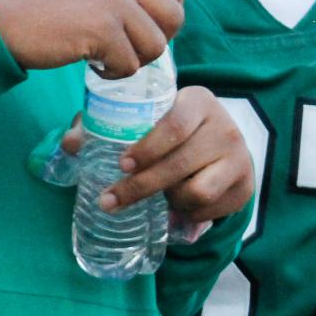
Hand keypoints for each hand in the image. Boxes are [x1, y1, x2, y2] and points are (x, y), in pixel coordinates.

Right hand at [0, 0, 183, 75]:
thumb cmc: (38, 4)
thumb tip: (163, 12)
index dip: (163, 16)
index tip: (138, 29)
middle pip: (173, 16)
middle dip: (154, 40)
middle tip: (125, 48)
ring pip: (155, 45)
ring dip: (132, 59)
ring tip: (102, 56)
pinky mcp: (102, 28)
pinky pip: (130, 64)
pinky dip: (113, 73)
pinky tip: (90, 64)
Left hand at [58, 86, 254, 218]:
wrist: (220, 139)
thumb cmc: (169, 126)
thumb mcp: (144, 116)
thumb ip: (105, 125)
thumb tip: (70, 145)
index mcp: (198, 102)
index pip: (174, 126)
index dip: (147, 148)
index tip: (121, 164)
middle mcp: (225, 128)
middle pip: (179, 164)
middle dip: (140, 186)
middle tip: (111, 200)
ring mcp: (240, 158)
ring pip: (197, 191)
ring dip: (169, 199)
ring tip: (157, 196)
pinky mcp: (246, 186)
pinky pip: (211, 210)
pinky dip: (187, 213)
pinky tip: (176, 204)